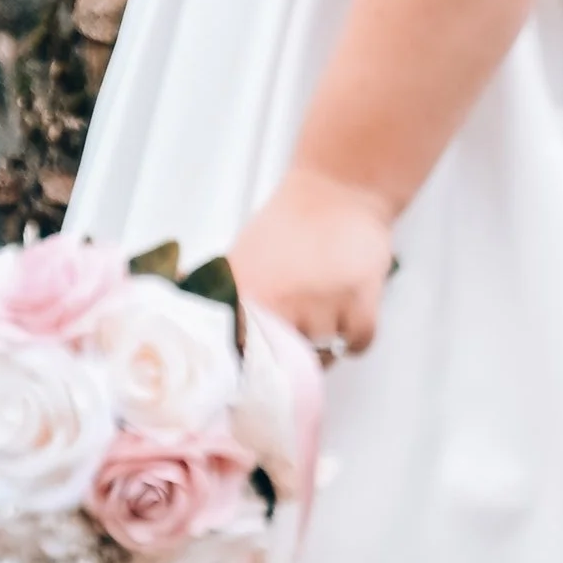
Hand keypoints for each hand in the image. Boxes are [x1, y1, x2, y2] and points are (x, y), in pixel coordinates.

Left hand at [228, 165, 397, 358]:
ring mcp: (323, 308)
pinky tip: (347, 313)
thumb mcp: (238, 261)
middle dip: (291, 359)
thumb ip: (221, 301)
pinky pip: (357, 345)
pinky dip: (355, 337)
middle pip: (286, 366)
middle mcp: (282, 306)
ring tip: (324, 318)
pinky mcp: (361, 306)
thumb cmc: (286, 228)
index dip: (250, 369)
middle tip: (296, 335)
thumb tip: (200, 332)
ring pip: (324, 358)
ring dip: (326, 347)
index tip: (255, 369)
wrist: (336, 192)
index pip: (242, 360)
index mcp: (245, 298)